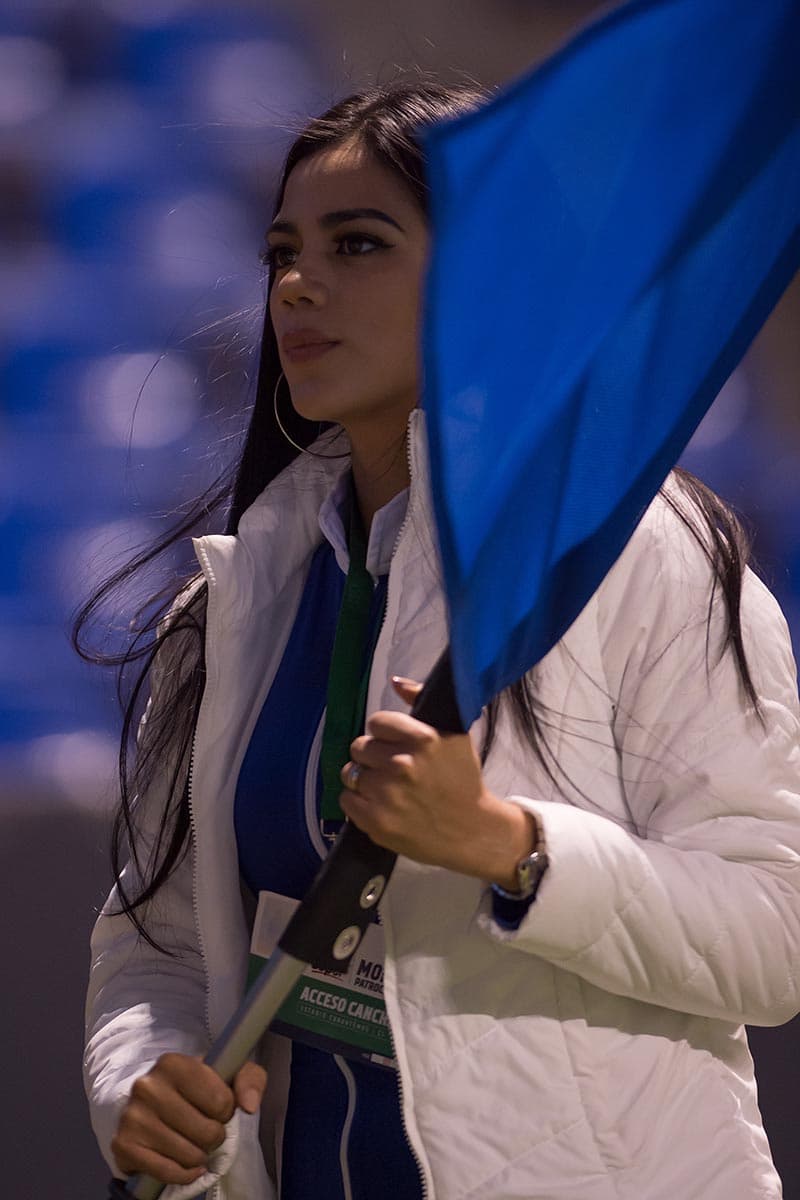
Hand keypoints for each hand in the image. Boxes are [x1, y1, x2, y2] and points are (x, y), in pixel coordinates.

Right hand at [112, 1053, 266, 1185]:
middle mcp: (148, 1087)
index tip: (217, 1107)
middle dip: (214, 1136)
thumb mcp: (227, 1073)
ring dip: (199, 1155)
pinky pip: (167, 1173)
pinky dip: (183, 1174)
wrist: (149, 1104)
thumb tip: (249, 1105)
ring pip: (189, 1155)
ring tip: (193, 1142)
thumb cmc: (194, 1088)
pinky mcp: (123, 1145)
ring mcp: (133, 1117)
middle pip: (206, 1132)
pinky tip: (186, 1165)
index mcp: (173, 1063)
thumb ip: (249, 1079)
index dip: (226, 1110)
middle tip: (205, 1128)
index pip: (221, 1101)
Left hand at [339, 676, 535, 889]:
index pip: (376, 722)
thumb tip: (395, 681)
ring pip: (350, 772)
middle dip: (372, 756)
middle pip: (359, 746)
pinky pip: (346, 800)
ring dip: (364, 778)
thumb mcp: (454, 736)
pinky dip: (358, 802)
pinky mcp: (376, 821)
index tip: (394, 744)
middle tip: (390, 768)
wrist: (472, 831)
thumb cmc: (462, 780)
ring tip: (384, 787)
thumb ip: (422, 701)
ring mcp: (387, 794)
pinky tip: (378, 804)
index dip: (384, 733)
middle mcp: (402, 764)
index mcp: (423, 739)